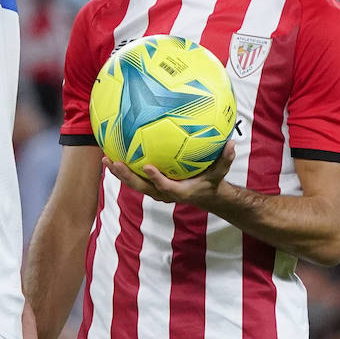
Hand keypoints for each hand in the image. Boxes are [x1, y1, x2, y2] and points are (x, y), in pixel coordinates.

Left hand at [103, 138, 235, 207]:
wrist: (204, 195)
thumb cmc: (211, 182)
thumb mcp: (220, 172)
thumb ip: (225, 159)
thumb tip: (233, 143)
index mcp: (179, 191)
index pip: (165, 186)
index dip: (155, 178)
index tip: (147, 166)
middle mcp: (164, 193)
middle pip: (141, 187)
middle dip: (127, 176)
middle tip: (115, 162)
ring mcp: (156, 191)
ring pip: (135, 184)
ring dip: (120, 173)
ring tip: (107, 159)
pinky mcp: (152, 186)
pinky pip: (136, 178)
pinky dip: (125, 169)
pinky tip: (115, 154)